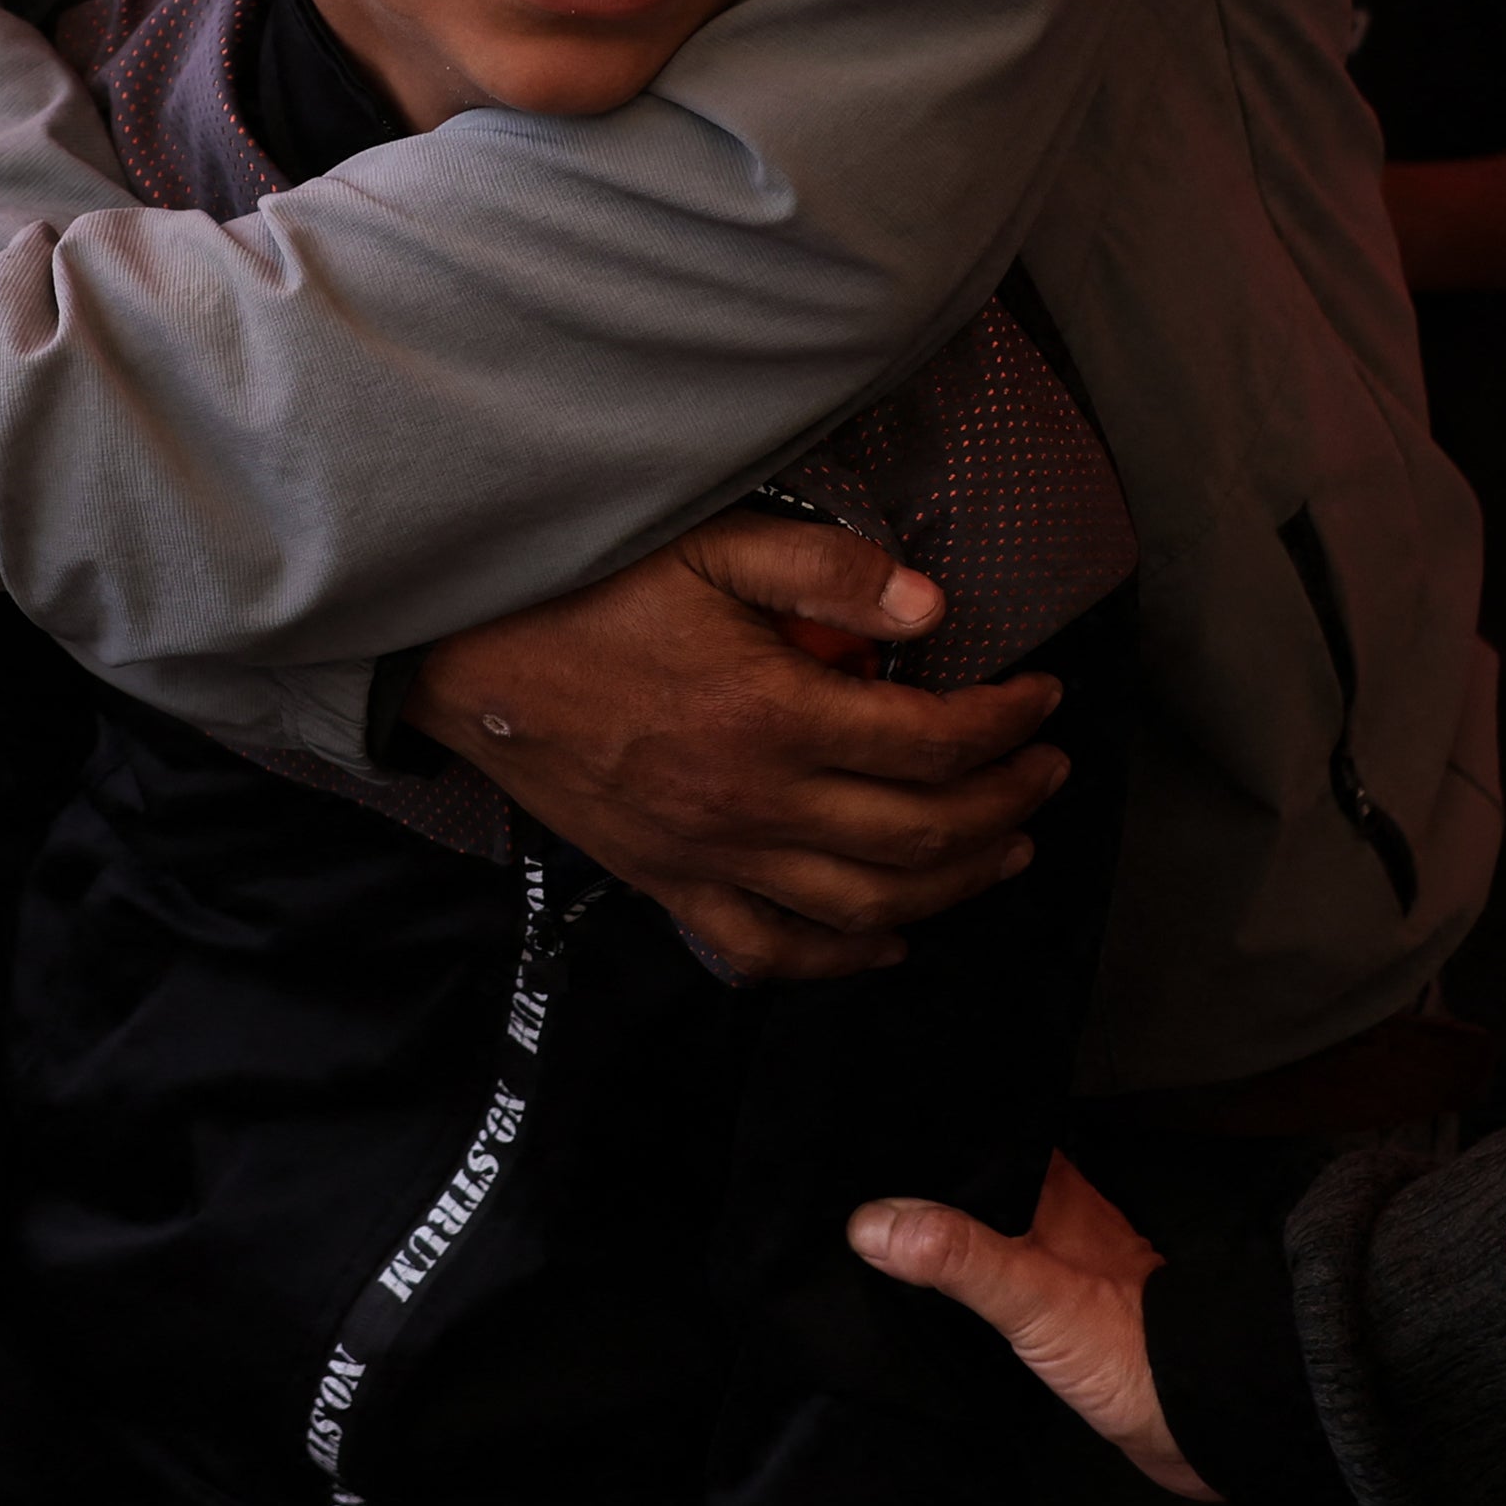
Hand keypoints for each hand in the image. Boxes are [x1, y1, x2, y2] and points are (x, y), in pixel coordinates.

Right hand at [402, 514, 1067, 978]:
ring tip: (1007, 850)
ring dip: (954, 885)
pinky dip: (839, 959)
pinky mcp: (666, 881)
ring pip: (865, 905)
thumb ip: (826, 574)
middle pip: (919, 833)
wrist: (460, 655)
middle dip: (1004, 805)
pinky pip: (767, 948)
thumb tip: (933, 611)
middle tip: (1046, 771)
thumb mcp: (708, 546)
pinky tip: (887, 941)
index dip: (1006, 724)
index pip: (933, 741)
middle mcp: (752, 802)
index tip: (1041, 698)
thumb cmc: (582, 588)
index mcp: (773, 713)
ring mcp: (709, 855)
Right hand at [848, 1156, 1207, 1496]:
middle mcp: (1055, 1216)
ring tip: (872, 1235)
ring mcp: (1058, 1265)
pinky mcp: (1059, 1313)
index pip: (979, 1138)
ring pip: (986, 1232)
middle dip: (921, 1189)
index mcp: (1053, 1188)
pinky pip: (997, 1281)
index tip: (858, 1134)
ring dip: (942, 1236)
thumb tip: (870, 1222)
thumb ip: (956, 1255)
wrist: (1196, 1418)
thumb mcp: (1029, 1292)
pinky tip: (932, 1296)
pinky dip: (963, 1283)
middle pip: (976, 1186)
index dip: (924, 1135)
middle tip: (849, 1190)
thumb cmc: (1126, 1344)